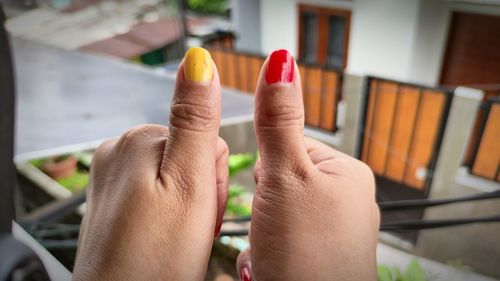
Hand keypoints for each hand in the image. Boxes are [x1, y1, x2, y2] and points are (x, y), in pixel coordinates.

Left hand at [73, 47, 227, 280]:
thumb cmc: (156, 258)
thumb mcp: (189, 183)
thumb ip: (196, 119)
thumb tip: (199, 61)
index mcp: (139, 140)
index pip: (208, 139)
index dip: (217, 178)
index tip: (203, 209)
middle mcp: (119, 152)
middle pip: (192, 156)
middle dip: (203, 192)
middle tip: (192, 227)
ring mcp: (112, 178)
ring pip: (179, 177)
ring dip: (189, 206)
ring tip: (179, 237)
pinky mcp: (113, 203)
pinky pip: (159, 195)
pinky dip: (171, 215)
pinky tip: (166, 238)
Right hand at [236, 50, 379, 280]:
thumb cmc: (306, 253)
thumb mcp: (285, 175)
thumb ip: (278, 119)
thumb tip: (281, 61)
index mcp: (346, 173)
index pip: (290, 146)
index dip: (265, 167)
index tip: (264, 190)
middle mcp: (345, 202)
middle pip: (278, 183)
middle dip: (262, 203)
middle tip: (268, 224)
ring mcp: (332, 235)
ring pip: (274, 216)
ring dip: (261, 232)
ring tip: (270, 252)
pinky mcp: (317, 261)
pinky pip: (279, 244)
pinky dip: (267, 254)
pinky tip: (270, 266)